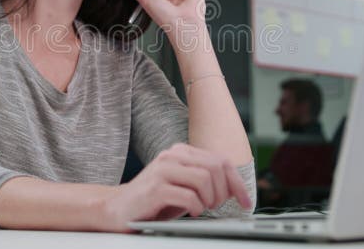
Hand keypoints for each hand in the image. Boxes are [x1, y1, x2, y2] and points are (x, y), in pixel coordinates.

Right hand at [98, 143, 251, 232]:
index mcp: (181, 152)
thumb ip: (205, 181)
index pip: (220, 160)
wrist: (118, 208)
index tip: (246, 201)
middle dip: (224, 192)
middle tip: (216, 206)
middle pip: (215, 167)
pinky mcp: (155, 188)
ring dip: (210, 199)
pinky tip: (191, 212)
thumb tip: (235, 189)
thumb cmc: (154, 200)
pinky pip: (189, 196)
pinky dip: (196, 207)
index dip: (237, 182)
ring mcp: (162, 170)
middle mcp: (172, 155)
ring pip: (204, 179)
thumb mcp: (184, 187)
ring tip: (203, 208)